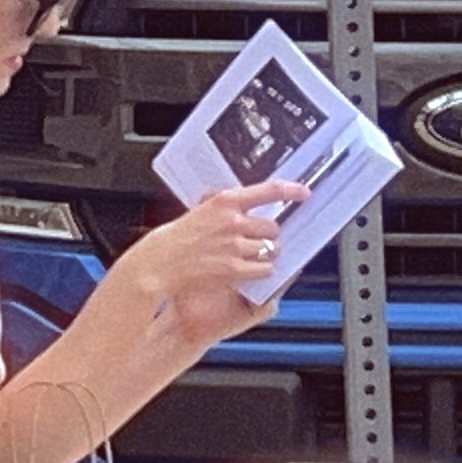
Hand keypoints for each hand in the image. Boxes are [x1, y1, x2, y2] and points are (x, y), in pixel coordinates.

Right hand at [112, 181, 303, 352]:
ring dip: (264, 254)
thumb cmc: (174, 240)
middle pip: (272, 227)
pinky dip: (260, 272)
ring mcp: (235, 246)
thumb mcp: (199, 212)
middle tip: (253, 241)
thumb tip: (248, 203)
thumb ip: (224, 208)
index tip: (303, 192)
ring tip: (245, 257)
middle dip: (267, 235)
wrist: (158, 264)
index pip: (268, 190)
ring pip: (270, 249)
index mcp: (224, 202)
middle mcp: (233, 221)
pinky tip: (245, 271)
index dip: (290, 190)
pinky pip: (264, 269)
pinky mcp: (234, 269)